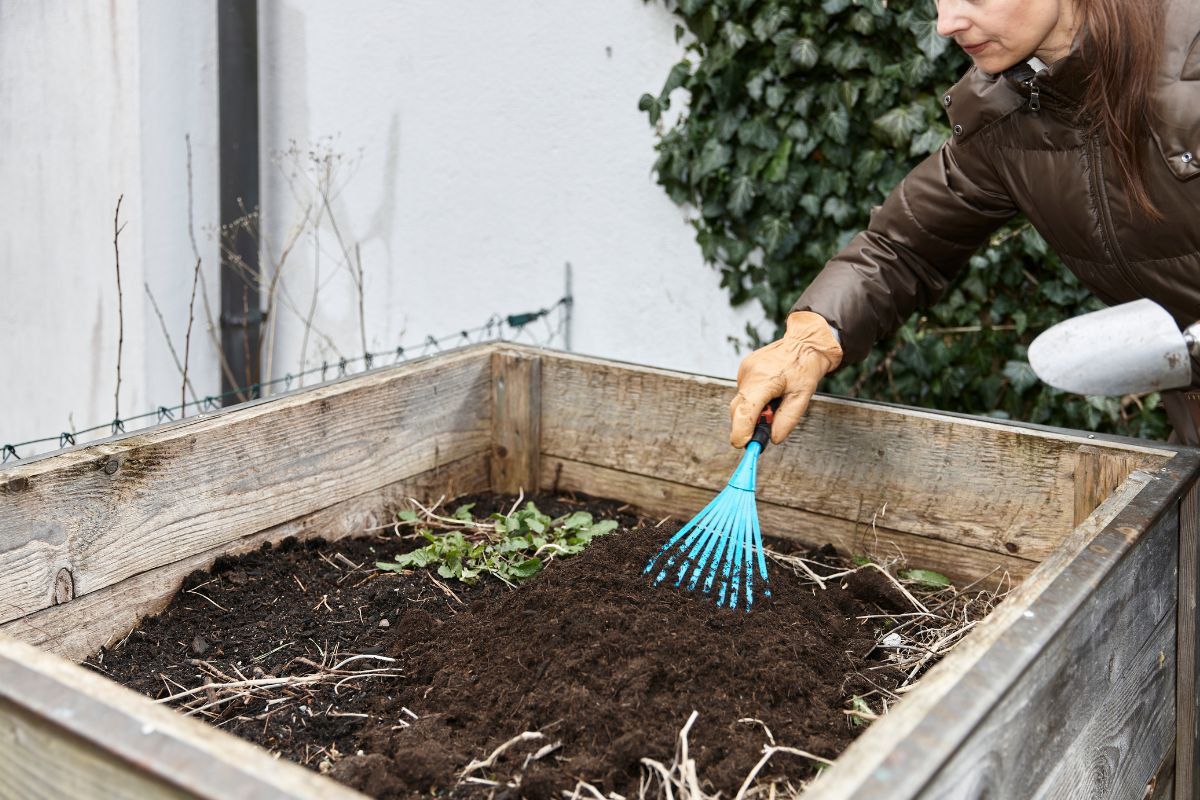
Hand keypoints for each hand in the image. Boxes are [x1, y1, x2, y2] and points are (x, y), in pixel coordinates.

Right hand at [729, 311, 842, 446]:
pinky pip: (744, 391)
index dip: (741, 431)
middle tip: (764, 432)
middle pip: (738, 409)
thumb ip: (786, 420)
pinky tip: (769, 391)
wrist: (804, 342)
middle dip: (746, 425)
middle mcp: (749, 374)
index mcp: (764, 381)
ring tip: (774, 402)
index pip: (744, 411)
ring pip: (741, 401)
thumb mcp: (802, 397)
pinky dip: (753, 399)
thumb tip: (772, 439)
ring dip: (752, 410)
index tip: (742, 444)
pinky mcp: (743, 368)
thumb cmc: (805, 368)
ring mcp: (744, 370)